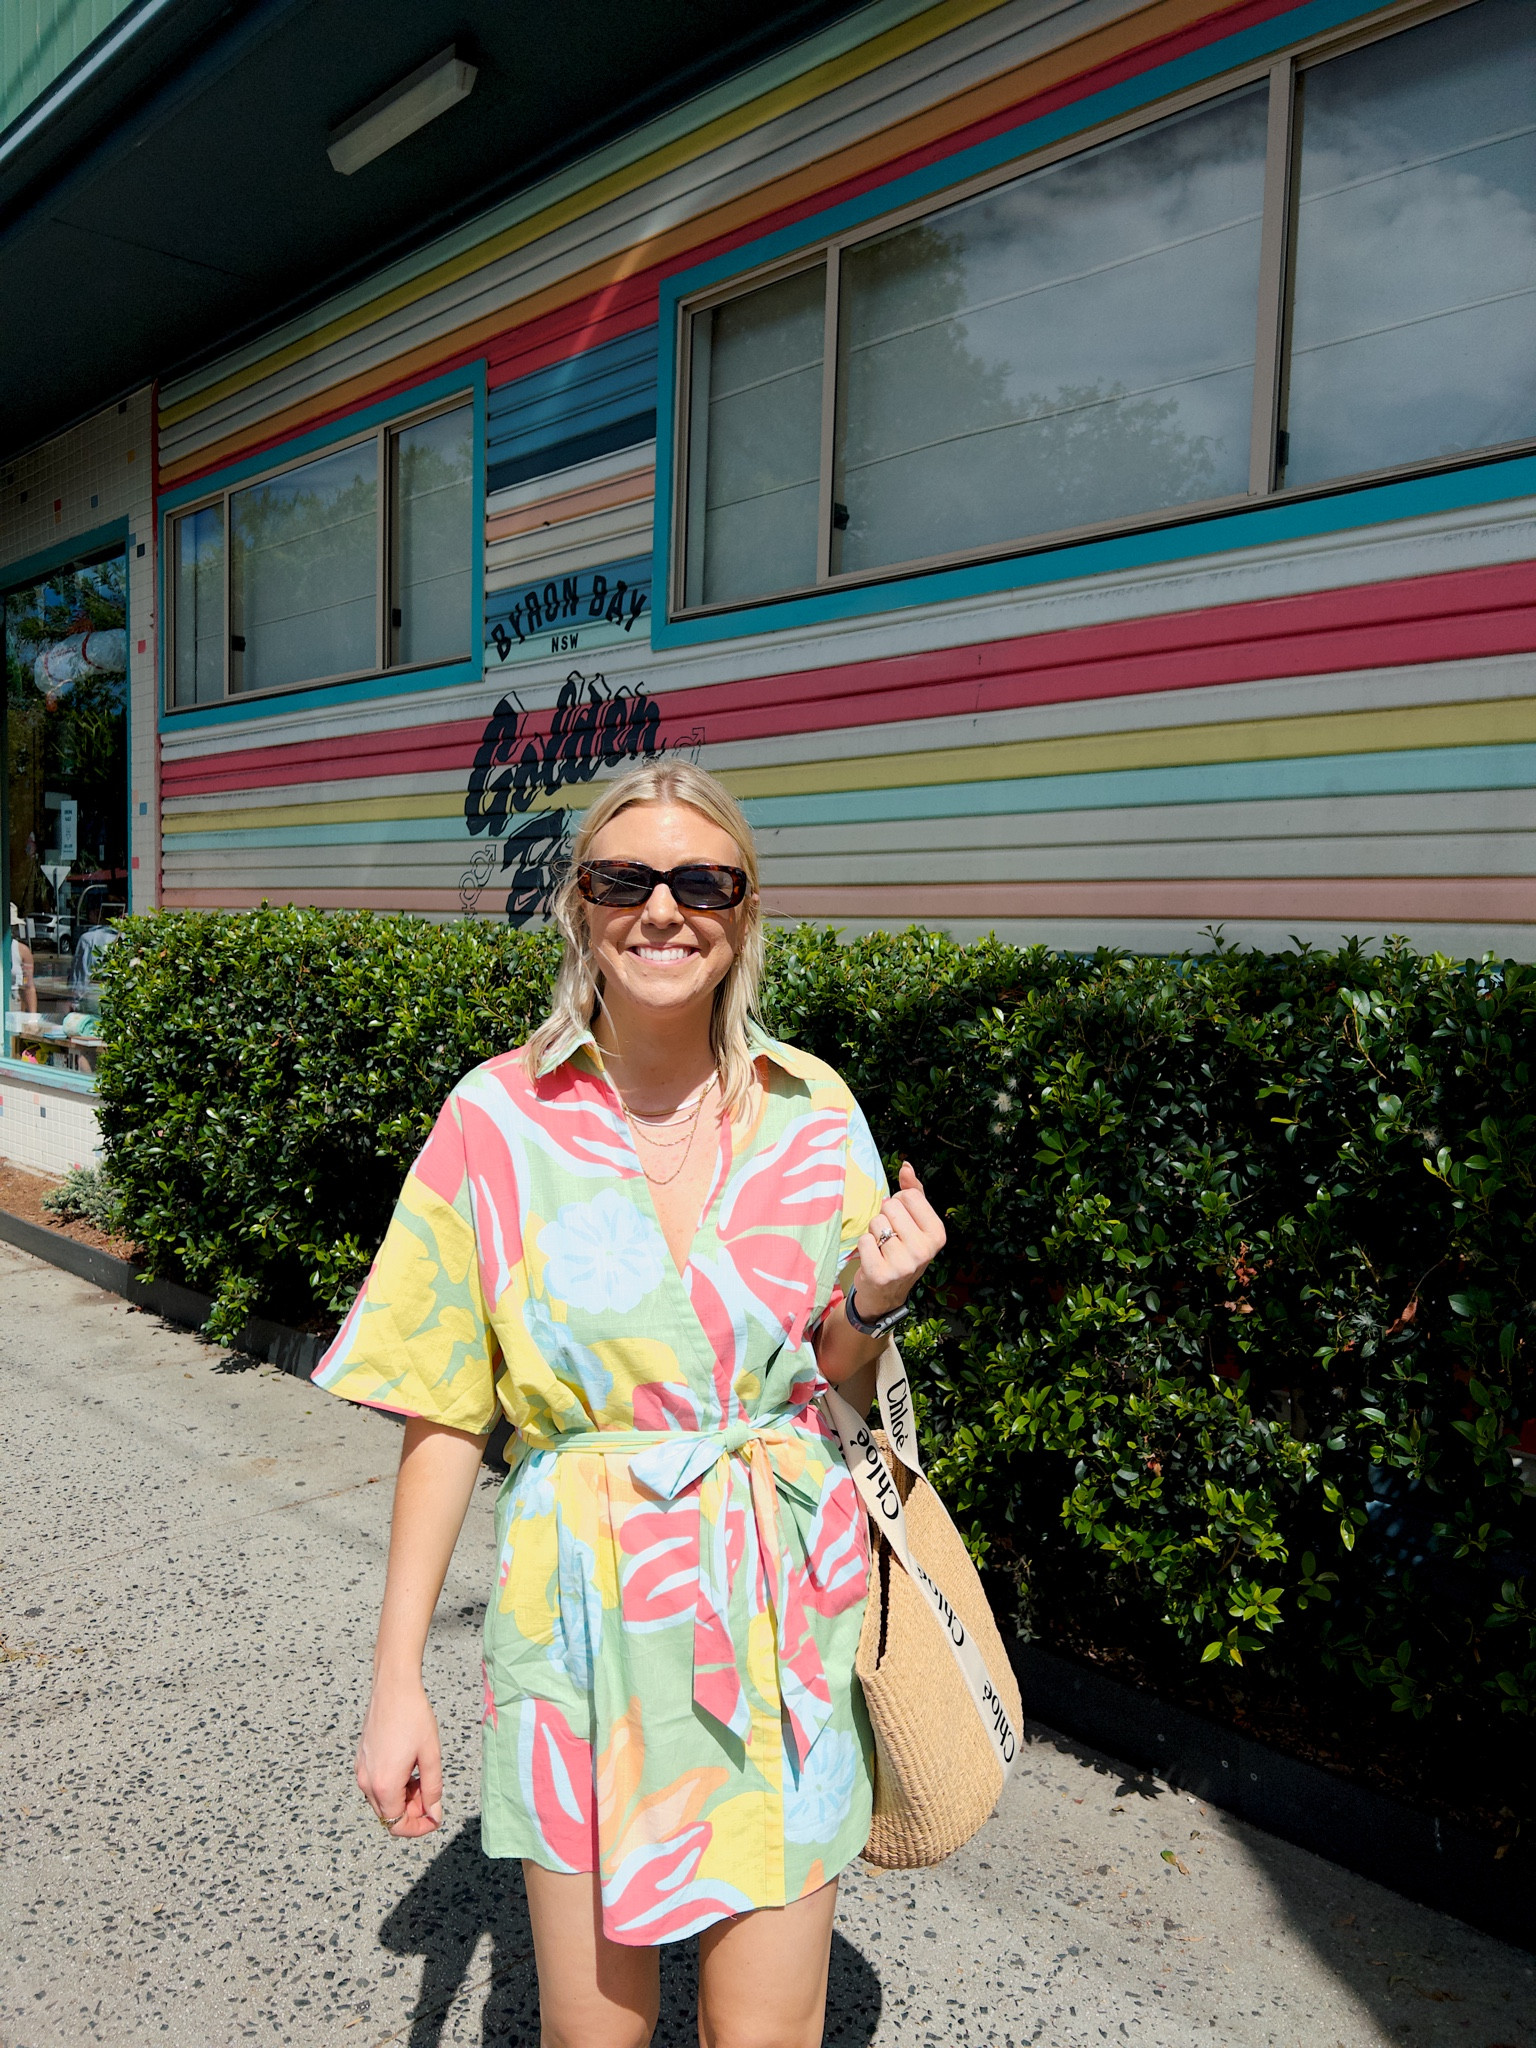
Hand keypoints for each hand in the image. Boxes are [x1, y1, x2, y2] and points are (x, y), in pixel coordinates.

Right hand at [356, 1670, 443, 1838]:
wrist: (393, 1687)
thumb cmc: (414, 1717)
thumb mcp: (430, 1755)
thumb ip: (433, 1790)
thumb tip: (434, 1815)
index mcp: (384, 1785)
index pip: (397, 1825)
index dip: (418, 1827)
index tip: (435, 1817)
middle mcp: (367, 1782)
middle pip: (389, 1815)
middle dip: (412, 1811)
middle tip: (432, 1793)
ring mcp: (361, 1770)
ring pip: (383, 1800)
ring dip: (403, 1798)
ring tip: (422, 1776)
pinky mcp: (361, 1760)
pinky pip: (377, 1785)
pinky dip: (393, 1785)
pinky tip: (408, 1767)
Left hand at [854, 1160, 945, 1316]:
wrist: (887, 1292)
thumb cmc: (901, 1249)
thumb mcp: (915, 1221)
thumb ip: (913, 1192)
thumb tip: (906, 1166)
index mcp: (937, 1235)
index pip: (908, 1196)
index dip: (899, 1204)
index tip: (902, 1222)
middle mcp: (924, 1251)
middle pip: (890, 1207)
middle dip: (885, 1217)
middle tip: (890, 1237)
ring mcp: (903, 1265)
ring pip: (875, 1223)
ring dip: (873, 1232)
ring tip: (882, 1248)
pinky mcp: (880, 1274)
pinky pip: (864, 1240)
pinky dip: (864, 1246)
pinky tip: (873, 1258)